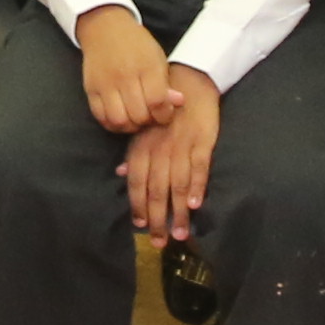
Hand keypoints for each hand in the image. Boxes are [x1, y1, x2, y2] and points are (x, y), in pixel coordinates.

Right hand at [72, 2, 174, 134]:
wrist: (105, 28)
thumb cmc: (136, 44)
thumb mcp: (157, 58)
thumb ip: (166, 83)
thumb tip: (178, 103)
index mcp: (146, 66)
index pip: (157, 101)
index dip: (164, 115)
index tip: (164, 113)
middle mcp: (125, 75)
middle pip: (138, 115)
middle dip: (148, 121)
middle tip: (150, 116)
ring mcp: (105, 83)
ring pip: (118, 120)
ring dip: (129, 126)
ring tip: (135, 118)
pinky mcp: (91, 89)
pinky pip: (100, 116)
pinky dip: (112, 123)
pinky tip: (121, 117)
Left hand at [123, 71, 224, 241]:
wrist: (189, 81)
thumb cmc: (163, 108)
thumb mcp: (143, 128)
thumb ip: (134, 153)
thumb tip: (121, 174)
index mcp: (142, 147)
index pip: (137, 183)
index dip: (138, 206)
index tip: (139, 227)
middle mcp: (159, 149)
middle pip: (156, 190)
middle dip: (157, 219)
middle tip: (160, 242)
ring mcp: (181, 146)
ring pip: (177, 185)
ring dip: (179, 211)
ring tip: (180, 233)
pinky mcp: (202, 141)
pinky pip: (199, 167)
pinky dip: (197, 186)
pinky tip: (196, 204)